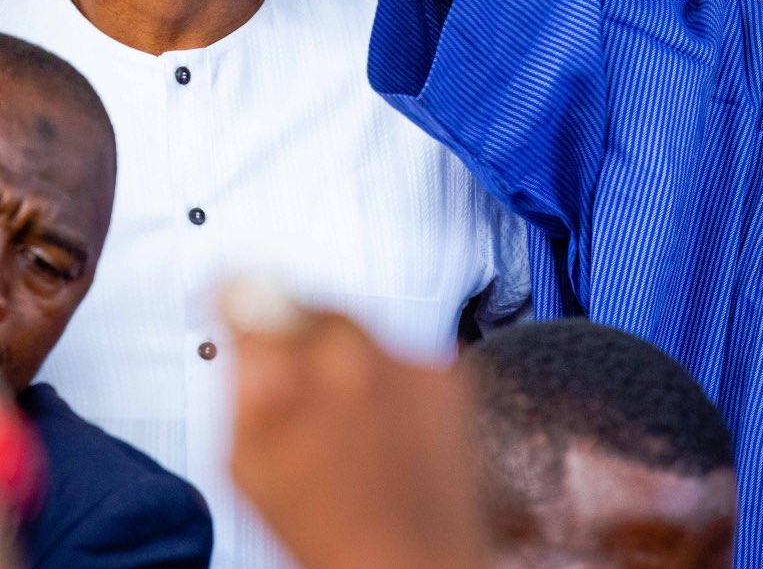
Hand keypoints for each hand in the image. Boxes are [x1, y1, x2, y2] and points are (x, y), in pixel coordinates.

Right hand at [223, 282, 484, 568]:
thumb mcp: (251, 463)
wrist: (415, 555)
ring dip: (346, 359)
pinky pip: (405, 356)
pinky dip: (390, 379)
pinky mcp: (451, 370)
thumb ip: (245, 381)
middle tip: (292, 380)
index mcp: (287, 378)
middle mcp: (352, 355)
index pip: (253, 296)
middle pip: (313, 309)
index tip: (236, 294)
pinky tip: (384, 428)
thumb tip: (241, 317)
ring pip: (362, 332)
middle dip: (299, 331)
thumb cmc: (330, 527)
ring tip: (346, 426)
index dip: (241, 295)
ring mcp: (407, 359)